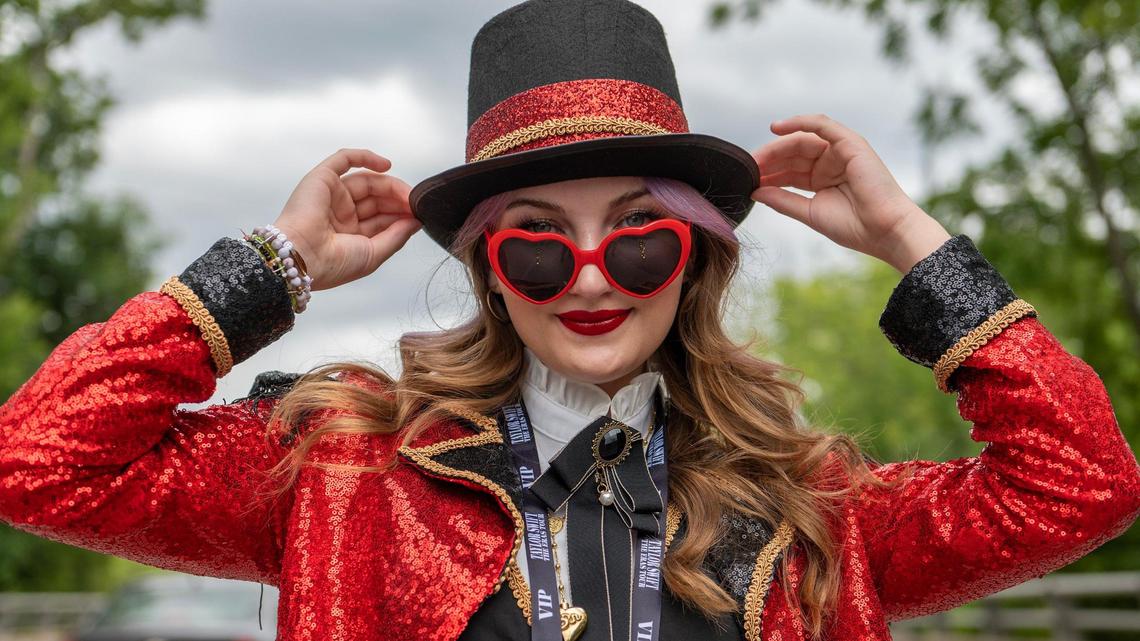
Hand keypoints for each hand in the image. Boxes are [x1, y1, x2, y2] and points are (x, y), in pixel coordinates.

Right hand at [272, 148, 421, 289]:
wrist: (302, 259)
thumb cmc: (332, 264)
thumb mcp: (374, 254)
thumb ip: (397, 236)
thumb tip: (416, 221)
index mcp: (350, 234)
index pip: (381, 218)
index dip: (401, 215)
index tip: (419, 215)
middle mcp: (340, 214)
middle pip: (377, 199)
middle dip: (398, 200)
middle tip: (417, 203)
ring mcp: (331, 195)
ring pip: (367, 181)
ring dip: (390, 185)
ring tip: (408, 194)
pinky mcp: (322, 179)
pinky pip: (345, 159)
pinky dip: (366, 157)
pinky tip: (387, 165)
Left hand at [751, 114, 950, 272]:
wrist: (885, 231)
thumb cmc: (854, 227)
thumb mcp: (810, 212)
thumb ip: (783, 200)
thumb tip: (755, 192)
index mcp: (822, 179)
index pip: (789, 170)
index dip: (768, 173)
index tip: (747, 178)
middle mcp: (831, 162)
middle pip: (792, 154)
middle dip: (768, 159)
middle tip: (746, 167)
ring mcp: (841, 151)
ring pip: (802, 140)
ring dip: (777, 146)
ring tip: (756, 157)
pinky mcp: (851, 143)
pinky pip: (822, 125)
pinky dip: (800, 122)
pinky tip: (776, 127)